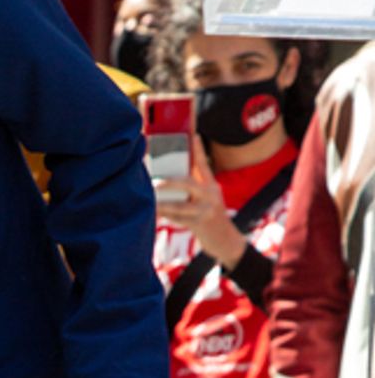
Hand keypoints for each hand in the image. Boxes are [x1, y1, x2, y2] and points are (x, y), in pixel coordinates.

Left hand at [155, 140, 245, 269]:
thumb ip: (195, 188)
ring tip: (149, 200)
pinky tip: (154, 215)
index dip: (198, 149)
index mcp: (212, 186)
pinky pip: (178, 218)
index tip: (193, 135)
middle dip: (169, 181)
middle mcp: (211, 195)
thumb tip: (170, 178)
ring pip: (179, 205)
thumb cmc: (211, 218)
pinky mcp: (200, 224)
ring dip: (162, 203)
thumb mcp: (209, 200)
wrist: (227, 242)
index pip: (203, 164)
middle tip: (154, 181)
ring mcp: (206, 210)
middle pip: (187, 182)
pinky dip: (165, 216)